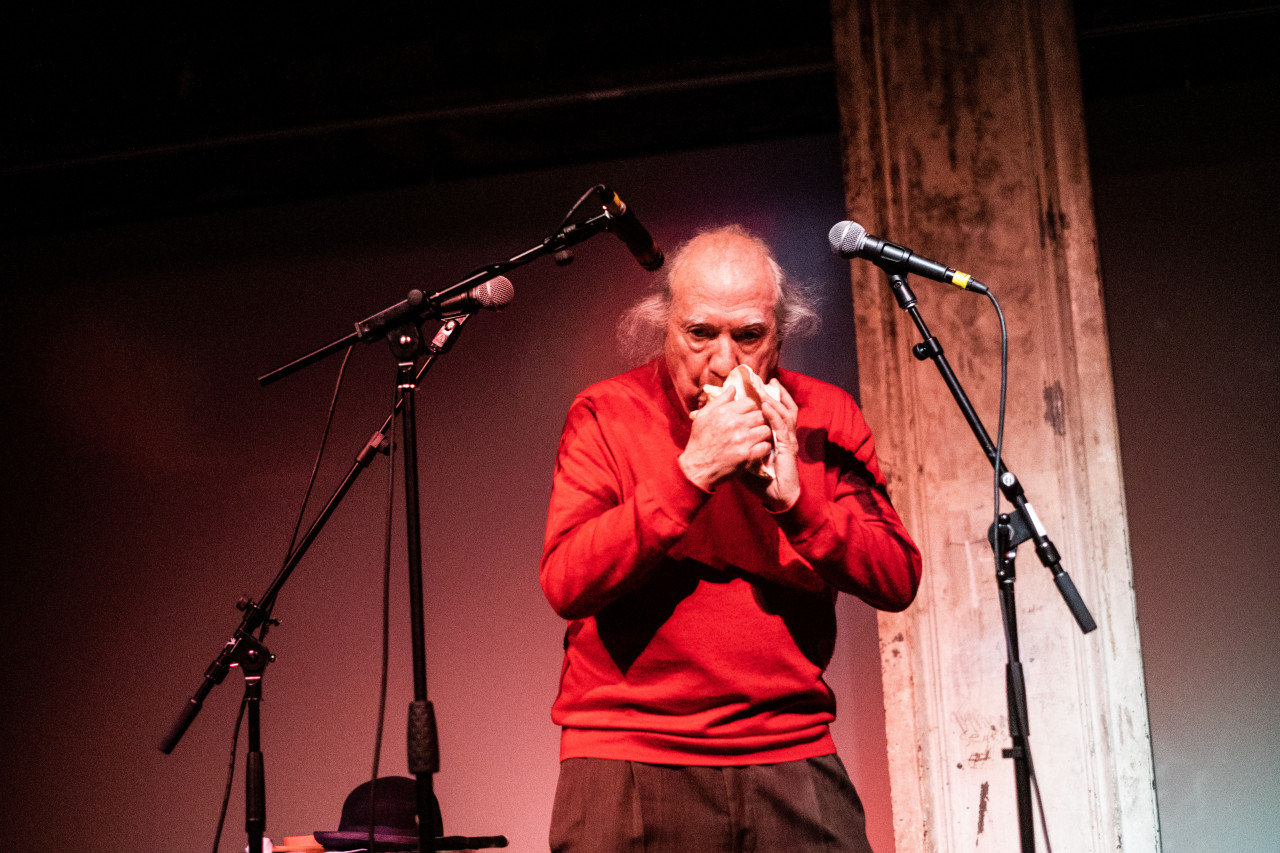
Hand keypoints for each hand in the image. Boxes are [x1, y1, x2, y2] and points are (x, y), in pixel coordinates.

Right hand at [679, 385, 772, 491]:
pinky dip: (763, 448)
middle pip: (761, 415)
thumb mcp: (703, 416)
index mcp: (724, 412)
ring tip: (756, 438)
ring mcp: (742, 440)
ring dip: (763, 434)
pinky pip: (765, 446)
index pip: (750, 402)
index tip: (747, 415)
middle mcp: (735, 424)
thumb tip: (733, 387)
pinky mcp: (747, 455)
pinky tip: (756, 449)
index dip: (750, 408)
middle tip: (754, 427)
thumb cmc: (699, 441)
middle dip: (759, 420)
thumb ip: (720, 400)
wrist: (697, 468)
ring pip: (766, 430)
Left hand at [745, 378, 800, 510]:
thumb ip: (737, 443)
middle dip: (777, 393)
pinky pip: (783, 427)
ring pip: (786, 414)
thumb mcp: (745, 458)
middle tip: (769, 380)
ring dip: (776, 400)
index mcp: (776, 436)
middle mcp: (784, 435)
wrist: (776, 496)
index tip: (758, 386)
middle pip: (785, 408)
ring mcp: (788, 440)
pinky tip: (767, 406)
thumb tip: (720, 430)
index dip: (770, 398)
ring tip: (767, 388)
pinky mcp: (788, 448)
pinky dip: (775, 415)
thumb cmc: (762, 480)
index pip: (775, 412)